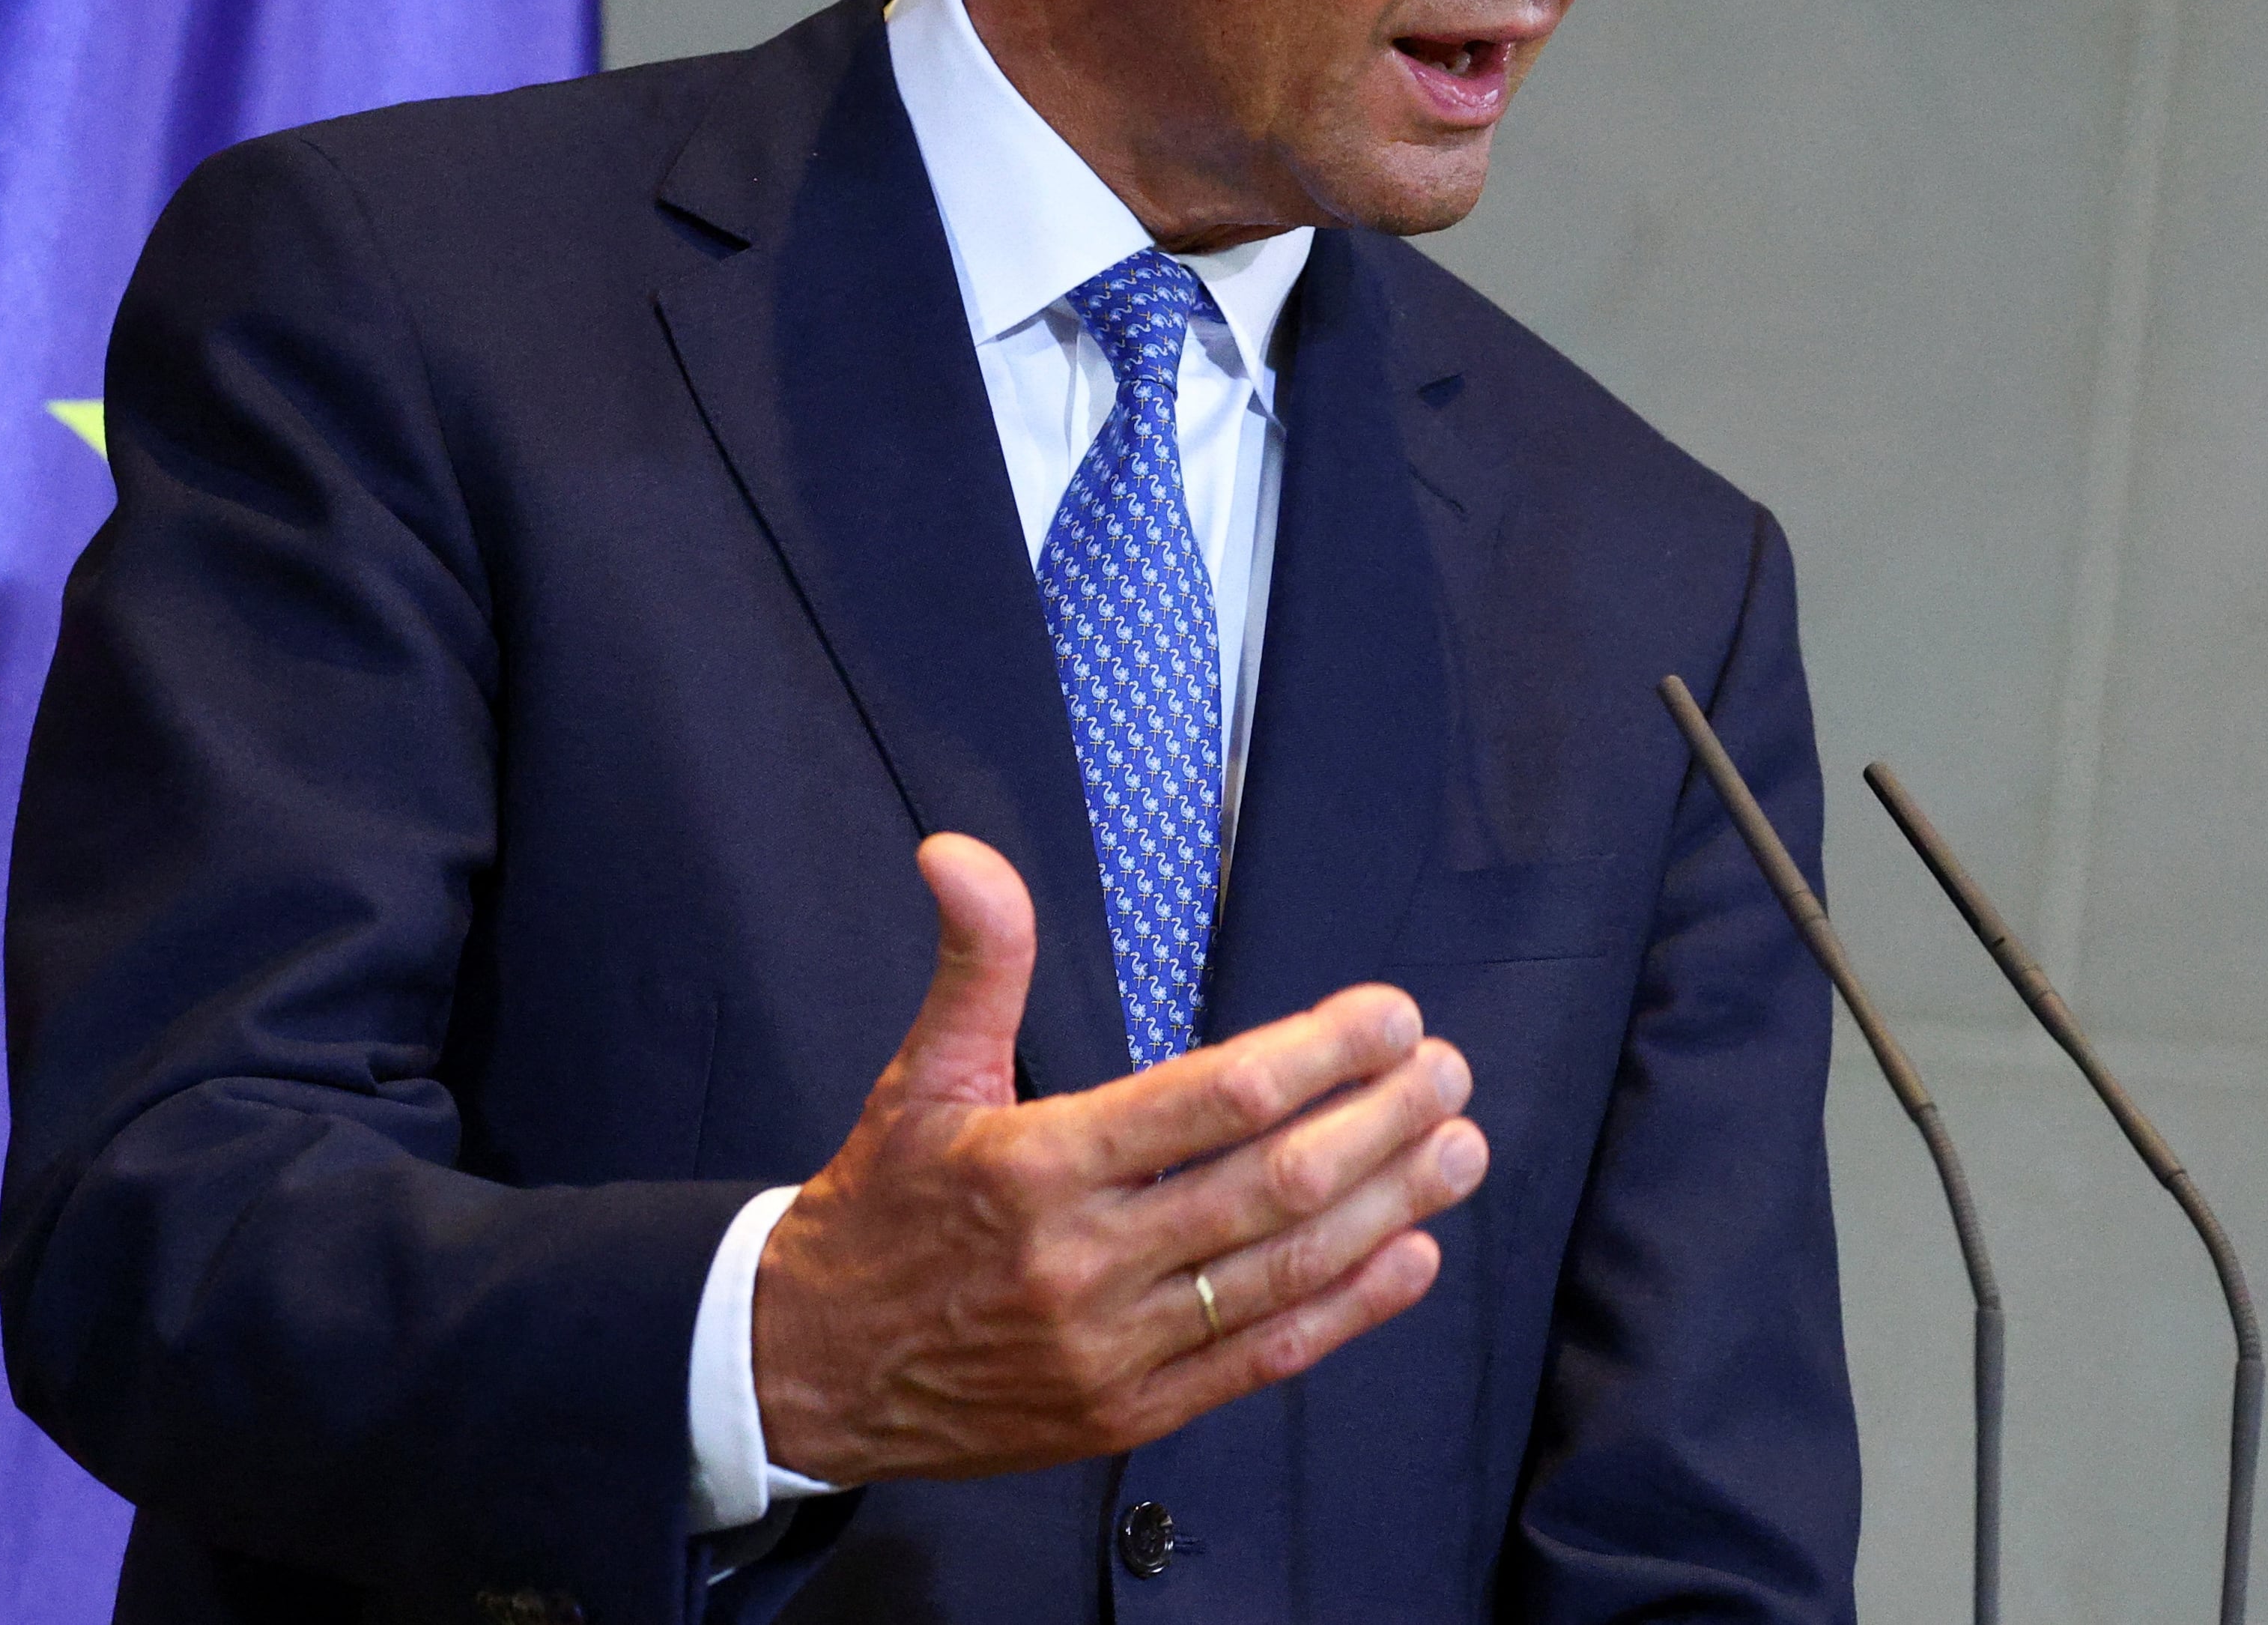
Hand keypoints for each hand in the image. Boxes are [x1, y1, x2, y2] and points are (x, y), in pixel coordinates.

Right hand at [752, 832, 1485, 1482]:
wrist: (809, 1373)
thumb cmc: (880, 1210)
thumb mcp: (919, 1078)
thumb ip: (974, 963)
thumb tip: (961, 853)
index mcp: (1034, 1166)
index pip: (1209, 1097)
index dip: (1318, 1053)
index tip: (1390, 1015)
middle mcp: (1079, 1260)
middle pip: (1267, 1183)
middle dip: (1379, 1122)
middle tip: (1448, 1072)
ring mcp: (1109, 1347)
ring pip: (1279, 1270)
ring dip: (1387, 1206)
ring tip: (1458, 1150)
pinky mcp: (1126, 1415)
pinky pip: (1259, 1359)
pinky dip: (1347, 1310)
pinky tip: (1412, 1257)